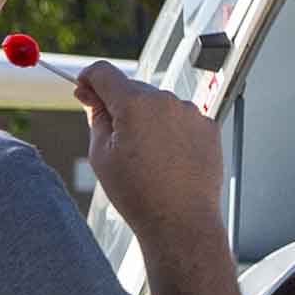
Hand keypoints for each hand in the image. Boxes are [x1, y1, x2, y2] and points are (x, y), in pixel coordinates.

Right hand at [74, 64, 226, 241]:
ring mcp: (191, 113)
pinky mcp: (209, 128)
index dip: (89, 79)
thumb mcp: (102, 155)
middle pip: (133, 89)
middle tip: (114, 138)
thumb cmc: (140, 195)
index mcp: (135, 104)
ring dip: (148, 119)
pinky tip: (167, 159)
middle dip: (120, 105)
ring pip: (159, 105)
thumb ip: (95, 116)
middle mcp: (166, 101)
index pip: (105, 72)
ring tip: (145, 157)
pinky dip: (171, 132)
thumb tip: (91, 95)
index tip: (85, 90)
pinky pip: (182, 120)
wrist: (181, 222)